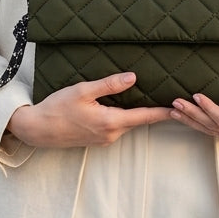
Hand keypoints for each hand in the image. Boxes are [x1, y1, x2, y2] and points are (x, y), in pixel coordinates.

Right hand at [7, 72, 172, 147]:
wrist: (38, 130)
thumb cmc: (57, 108)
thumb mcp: (83, 91)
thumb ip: (109, 84)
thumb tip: (134, 77)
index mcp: (110, 122)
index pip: (145, 117)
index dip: (164, 112)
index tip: (181, 109)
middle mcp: (111, 134)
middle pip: (139, 120)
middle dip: (154, 111)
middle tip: (171, 99)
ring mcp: (104, 139)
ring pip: (127, 123)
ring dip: (138, 113)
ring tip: (151, 98)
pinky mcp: (97, 139)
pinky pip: (116, 126)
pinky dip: (124, 116)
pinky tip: (123, 105)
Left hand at [169, 67, 218, 138]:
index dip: (209, 109)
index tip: (196, 96)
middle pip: (215, 126)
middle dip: (194, 115)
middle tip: (177, 103)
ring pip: (211, 130)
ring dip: (192, 121)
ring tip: (175, 111)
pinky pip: (213, 129)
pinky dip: (197, 122)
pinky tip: (184, 116)